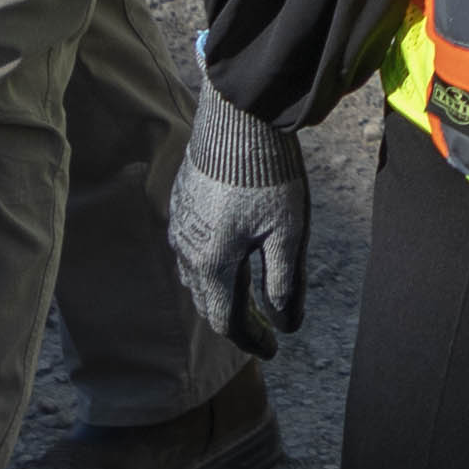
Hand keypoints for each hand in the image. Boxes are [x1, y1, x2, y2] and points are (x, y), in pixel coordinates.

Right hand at [166, 83, 310, 357]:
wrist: (238, 118)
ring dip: (220, 293)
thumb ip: (285, 285)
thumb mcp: (288, 234)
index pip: (227, 322)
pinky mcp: (180, 203)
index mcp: (213, 264)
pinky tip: (227, 255)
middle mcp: (187, 250)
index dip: (251, 341)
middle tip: (264, 329)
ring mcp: (179, 226)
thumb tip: (286, 326)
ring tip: (246, 297)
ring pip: (195, 276)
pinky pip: (189, 248)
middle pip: (208, 303)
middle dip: (237, 321)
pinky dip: (209, 264)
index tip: (273, 349)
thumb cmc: (269, 177)